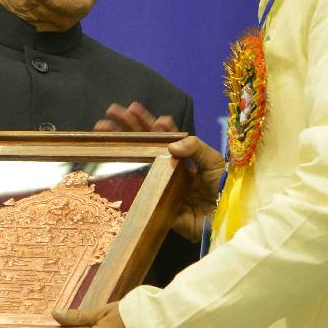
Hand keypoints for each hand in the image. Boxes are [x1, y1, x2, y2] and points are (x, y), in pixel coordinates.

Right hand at [96, 104, 224, 243]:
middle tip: (111, 112)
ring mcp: (159, 185)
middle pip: (143, 144)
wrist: (225, 218)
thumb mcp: (213, 161)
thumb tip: (170, 144)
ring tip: (102, 130)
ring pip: (136, 164)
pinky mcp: (156, 205)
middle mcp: (167, 168)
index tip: (134, 109)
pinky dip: (127, 183)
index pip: (161, 134)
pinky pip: (139, 193)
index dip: (147, 122)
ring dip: (120, 147)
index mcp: (182, 155)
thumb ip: (195, 147)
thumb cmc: (223, 187)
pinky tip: (116, 168)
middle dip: (127, 127)